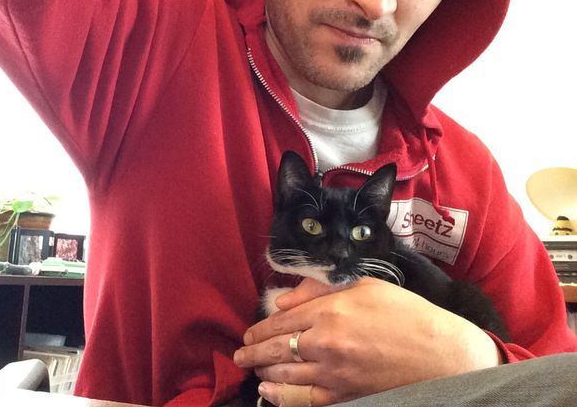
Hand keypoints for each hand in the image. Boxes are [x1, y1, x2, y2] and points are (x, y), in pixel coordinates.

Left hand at [234, 277, 501, 405]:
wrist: (443, 354)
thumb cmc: (407, 314)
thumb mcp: (364, 286)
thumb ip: (319, 289)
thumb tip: (283, 300)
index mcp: (329, 311)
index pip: (281, 320)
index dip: (260, 327)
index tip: (250, 331)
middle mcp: (325, 343)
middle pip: (276, 348)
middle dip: (253, 351)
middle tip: (240, 353)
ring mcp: (333, 373)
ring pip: (283, 375)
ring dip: (262, 372)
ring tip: (251, 369)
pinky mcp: (344, 396)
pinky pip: (302, 400)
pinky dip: (280, 398)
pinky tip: (268, 393)